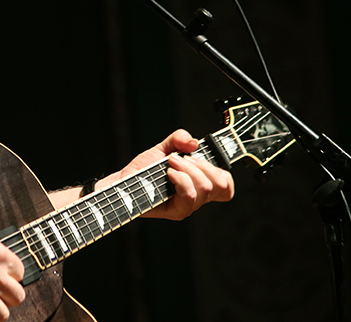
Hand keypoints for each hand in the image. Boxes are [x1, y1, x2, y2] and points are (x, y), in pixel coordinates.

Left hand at [115, 129, 234, 220]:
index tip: (201, 157)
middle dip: (202, 164)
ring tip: (170, 163)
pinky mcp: (177, 211)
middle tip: (180, 158)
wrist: (124, 181)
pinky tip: (169, 173)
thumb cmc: (144, 169)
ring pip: (205, 188)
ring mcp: (188, 205)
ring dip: (188, 169)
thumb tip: (193, 142)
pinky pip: (189, 196)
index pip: (226, 184)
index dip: (222, 170)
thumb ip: (179, 138)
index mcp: (200, 182)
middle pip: (220, 183)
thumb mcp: (163, 147)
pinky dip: (181, 179)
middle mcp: (198, 196)